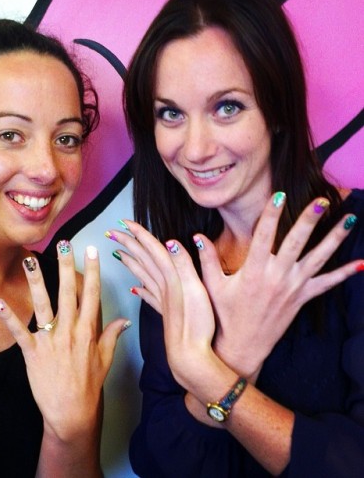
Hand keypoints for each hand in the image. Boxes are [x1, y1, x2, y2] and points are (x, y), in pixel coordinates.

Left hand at [0, 241, 129, 442]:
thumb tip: (125, 320)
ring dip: (36, 281)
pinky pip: (19, 332)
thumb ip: (113, 335)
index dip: (93, 271)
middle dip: (66, 266)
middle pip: (69, 293)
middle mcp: (70, 331)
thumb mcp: (106, 359)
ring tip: (29, 260)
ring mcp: (51, 341)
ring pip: (43, 305)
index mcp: (89, 331)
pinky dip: (8, 317)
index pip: (92, 295)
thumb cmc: (89, 385)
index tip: (92, 251)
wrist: (71, 413)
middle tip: (64, 244)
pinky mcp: (33, 353)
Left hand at [106, 223, 221, 393]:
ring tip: (119, 254)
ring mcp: (162, 300)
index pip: (150, 250)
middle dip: (127, 244)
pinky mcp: (164, 313)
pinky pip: (148, 297)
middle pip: (141, 260)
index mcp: (169, 278)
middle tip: (112, 232)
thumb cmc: (197, 326)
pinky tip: (134, 288)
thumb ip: (184, 266)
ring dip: (131, 262)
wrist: (190, 358)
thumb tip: (171, 242)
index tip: (123, 223)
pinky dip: (141, 289)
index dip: (138, 235)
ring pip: (142, 276)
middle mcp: (162, 286)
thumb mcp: (196, 291)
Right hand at [198, 193, 363, 376]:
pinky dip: (344, 273)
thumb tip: (195, 237)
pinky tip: (361, 263)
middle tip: (321, 200)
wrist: (243, 345)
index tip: (279, 196)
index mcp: (254, 270)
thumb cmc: (225, 314)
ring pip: (318, 258)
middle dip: (310, 220)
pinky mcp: (302, 298)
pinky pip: (327, 284)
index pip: (264, 236)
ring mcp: (293, 287)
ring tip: (349, 218)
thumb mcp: (212, 286)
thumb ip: (206, 259)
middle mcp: (277, 276)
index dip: (271, 215)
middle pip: (296, 242)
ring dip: (334, 238)